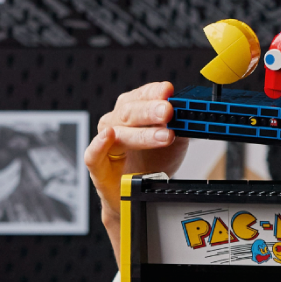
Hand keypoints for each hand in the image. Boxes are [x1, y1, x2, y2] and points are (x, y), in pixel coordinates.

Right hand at [84, 82, 187, 225]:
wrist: (137, 190)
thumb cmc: (153, 163)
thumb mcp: (173, 141)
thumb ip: (178, 128)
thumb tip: (188, 115)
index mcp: (133, 112)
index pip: (142, 96)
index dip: (154, 92)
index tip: (168, 91)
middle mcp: (116, 122)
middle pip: (130, 112)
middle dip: (151, 111)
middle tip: (168, 111)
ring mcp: (105, 142)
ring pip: (118, 131)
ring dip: (141, 133)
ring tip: (163, 135)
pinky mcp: (97, 164)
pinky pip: (93, 154)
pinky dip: (100, 144)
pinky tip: (109, 136)